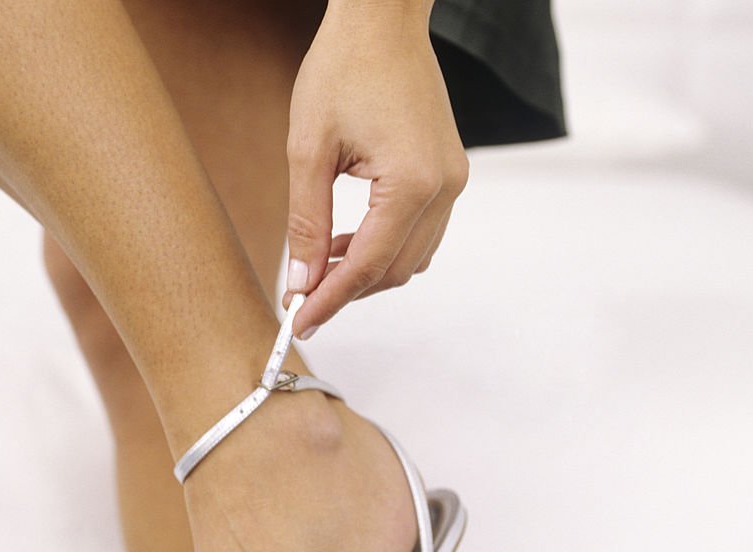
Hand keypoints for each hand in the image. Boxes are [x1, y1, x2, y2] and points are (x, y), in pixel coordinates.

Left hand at [282, 0, 468, 337]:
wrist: (383, 18)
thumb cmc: (343, 68)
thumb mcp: (307, 149)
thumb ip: (306, 223)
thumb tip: (302, 281)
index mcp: (411, 182)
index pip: (367, 266)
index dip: (330, 300)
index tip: (300, 320)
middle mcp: (443, 187)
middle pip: (394, 271)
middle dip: (347, 291)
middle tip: (302, 297)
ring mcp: (452, 181)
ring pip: (410, 259)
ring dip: (365, 271)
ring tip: (319, 262)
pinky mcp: (449, 173)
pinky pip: (420, 234)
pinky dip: (384, 248)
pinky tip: (348, 239)